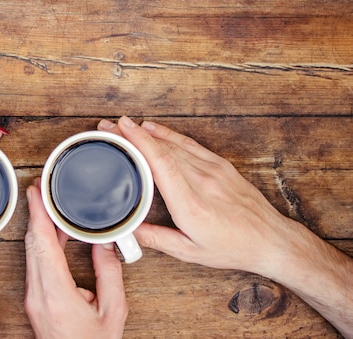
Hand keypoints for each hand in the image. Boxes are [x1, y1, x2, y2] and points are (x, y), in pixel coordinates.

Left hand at [24, 179, 127, 338]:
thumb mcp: (113, 310)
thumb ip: (109, 273)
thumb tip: (105, 242)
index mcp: (57, 294)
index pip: (43, 245)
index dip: (38, 215)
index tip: (36, 193)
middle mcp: (39, 294)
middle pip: (33, 244)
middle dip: (35, 213)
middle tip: (40, 188)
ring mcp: (33, 297)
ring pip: (31, 252)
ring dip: (38, 226)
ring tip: (46, 204)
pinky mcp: (34, 299)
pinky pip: (35, 262)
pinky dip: (42, 242)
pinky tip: (53, 231)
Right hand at [97, 116, 299, 275]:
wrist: (270, 240)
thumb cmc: (232, 247)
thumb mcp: (190, 252)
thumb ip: (156, 239)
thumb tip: (127, 229)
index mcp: (191, 205)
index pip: (161, 164)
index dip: (139, 143)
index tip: (120, 130)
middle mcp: (202, 182)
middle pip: (162, 150)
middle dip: (133, 135)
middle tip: (109, 126)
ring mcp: (213, 170)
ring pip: (174, 144)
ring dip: (147, 132)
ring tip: (125, 126)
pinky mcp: (220, 165)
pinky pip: (190, 144)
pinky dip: (169, 134)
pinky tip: (154, 128)